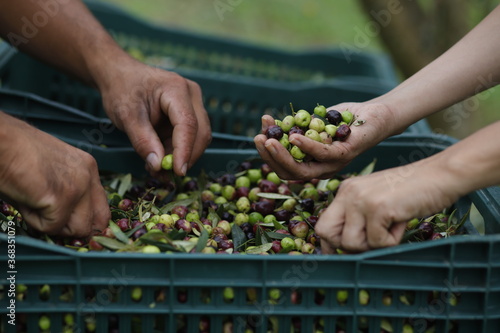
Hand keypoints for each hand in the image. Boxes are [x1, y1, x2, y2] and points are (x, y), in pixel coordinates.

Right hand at [0, 113, 109, 236]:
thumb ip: (67, 192)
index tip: (69, 226)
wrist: (0, 141)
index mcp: (88, 167)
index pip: (102, 208)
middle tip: (50, 219)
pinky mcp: (62, 198)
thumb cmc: (15, 153)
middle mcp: (89, 176)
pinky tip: (25, 199)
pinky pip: (52, 228)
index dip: (87, 222)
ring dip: (53, 225)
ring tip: (34, 203)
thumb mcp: (52, 171)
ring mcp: (79, 187)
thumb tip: (69, 223)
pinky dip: (34, 220)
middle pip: (98, 222)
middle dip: (74, 229)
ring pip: (78, 230)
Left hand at [99, 60, 210, 176]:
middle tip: (164, 175)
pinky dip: (176, 152)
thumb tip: (158, 166)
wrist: (119, 76)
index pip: (188, 124)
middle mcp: (191, 95)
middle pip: (200, 132)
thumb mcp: (126, 115)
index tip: (176, 171)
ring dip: (180, 157)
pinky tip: (159, 158)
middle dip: (185, 157)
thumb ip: (142, 140)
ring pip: (198, 138)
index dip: (184, 150)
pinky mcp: (189, 114)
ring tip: (156, 167)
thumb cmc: (121, 90)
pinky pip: (190, 138)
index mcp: (176, 89)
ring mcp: (193, 104)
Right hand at [253, 102, 399, 179]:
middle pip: (288, 173)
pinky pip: (321, 154)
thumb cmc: (345, 119)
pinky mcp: (344, 155)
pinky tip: (293, 136)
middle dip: (269, 157)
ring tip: (269, 139)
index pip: (284, 168)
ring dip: (282, 155)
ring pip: (301, 170)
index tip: (258, 135)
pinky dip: (305, 146)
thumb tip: (269, 124)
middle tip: (258, 139)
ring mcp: (332, 165)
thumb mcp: (314, 123)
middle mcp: (321, 170)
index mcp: (312, 165)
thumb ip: (295, 126)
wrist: (376, 114)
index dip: (268, 154)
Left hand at [314, 157, 458, 252]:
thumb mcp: (376, 200)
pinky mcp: (378, 208)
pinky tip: (401, 221)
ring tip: (391, 226)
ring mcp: (361, 199)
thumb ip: (358, 218)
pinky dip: (392, 240)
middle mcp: (348, 193)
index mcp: (346, 191)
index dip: (330, 244)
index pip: (322, 224)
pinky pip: (377, 242)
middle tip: (373, 239)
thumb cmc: (412, 191)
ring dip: (373, 244)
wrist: (440, 175)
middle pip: (327, 234)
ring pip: (350, 243)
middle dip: (347, 246)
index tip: (342, 253)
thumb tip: (343, 249)